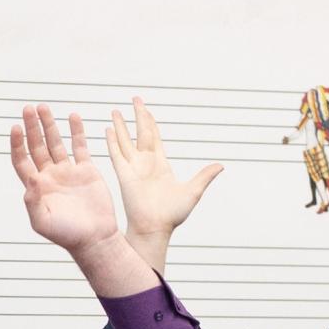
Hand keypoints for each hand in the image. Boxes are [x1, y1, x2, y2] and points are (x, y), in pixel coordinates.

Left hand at [11, 105, 118, 254]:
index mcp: (36, 186)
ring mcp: (67, 171)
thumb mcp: (42, 222)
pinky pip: (80, 146)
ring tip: (43, 107)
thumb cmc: (66, 234)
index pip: (22, 160)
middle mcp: (50, 175)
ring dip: (50, 125)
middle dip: (32, 127)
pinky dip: (76, 131)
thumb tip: (31, 179)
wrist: (94, 238)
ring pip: (56, 142)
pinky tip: (72, 116)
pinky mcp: (86, 170)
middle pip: (37, 146)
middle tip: (28, 108)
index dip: (17, 144)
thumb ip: (33, 201)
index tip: (15, 128)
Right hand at [106, 96, 222, 240]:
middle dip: (138, 115)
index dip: (151, 122)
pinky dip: (112, 141)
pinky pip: (116, 154)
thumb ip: (204, 176)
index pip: (155, 137)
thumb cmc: (172, 215)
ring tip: (115, 110)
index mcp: (161, 165)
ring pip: (126, 140)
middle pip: (141, 133)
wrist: (155, 228)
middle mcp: (146, 163)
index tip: (145, 109)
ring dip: (121, 125)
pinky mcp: (124, 175)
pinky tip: (108, 129)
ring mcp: (134, 168)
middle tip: (134, 99)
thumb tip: (220, 165)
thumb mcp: (193, 191)